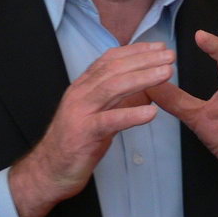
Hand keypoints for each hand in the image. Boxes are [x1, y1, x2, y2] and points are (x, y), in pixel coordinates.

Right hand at [9, 41, 174, 216]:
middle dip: (144, 60)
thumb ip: (118, 99)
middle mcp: (81, 93)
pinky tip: (151, 112)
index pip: (110, 60)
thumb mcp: (99, 114)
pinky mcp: (83, 133)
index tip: (159, 46)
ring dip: (142, 78)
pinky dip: (131, 114)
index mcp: (84, 86)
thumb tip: (148, 89)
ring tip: (166, 73)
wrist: (49, 170)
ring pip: (112, 87)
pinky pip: (110, 121)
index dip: (136, 51)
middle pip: (114, 69)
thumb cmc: (77, 142)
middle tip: (169, 56)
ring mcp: (80, 112)